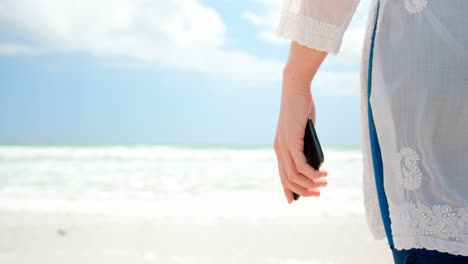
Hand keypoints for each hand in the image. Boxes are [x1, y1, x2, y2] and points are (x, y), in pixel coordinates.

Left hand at [273, 77, 327, 203]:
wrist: (296, 90)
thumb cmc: (302, 109)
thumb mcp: (305, 132)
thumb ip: (307, 147)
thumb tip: (315, 165)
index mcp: (280, 148)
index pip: (281, 174)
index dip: (287, 189)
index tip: (292, 201)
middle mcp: (279, 150)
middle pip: (288, 179)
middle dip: (303, 191)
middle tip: (319, 193)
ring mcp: (283, 147)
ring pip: (294, 175)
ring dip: (310, 184)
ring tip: (324, 184)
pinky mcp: (291, 142)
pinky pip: (300, 166)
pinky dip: (311, 174)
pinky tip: (322, 175)